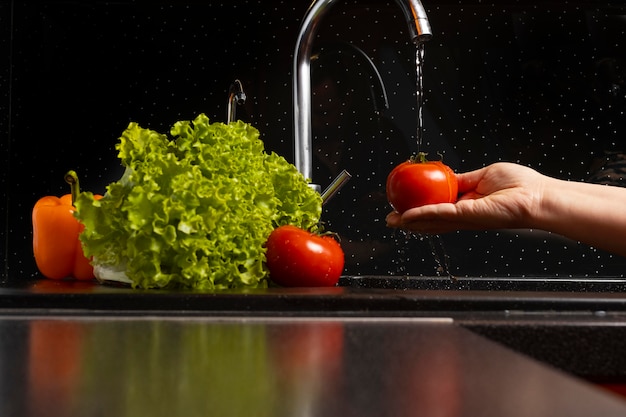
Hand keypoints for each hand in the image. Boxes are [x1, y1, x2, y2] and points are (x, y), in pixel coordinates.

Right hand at [386, 162, 547, 233]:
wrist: (538, 197)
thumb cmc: (522, 186)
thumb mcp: (485, 175)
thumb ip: (464, 179)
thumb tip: (446, 176)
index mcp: (468, 204)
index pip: (439, 207)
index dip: (421, 207)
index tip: (406, 203)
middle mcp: (464, 215)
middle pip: (431, 219)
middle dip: (410, 220)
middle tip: (392, 219)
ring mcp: (465, 217)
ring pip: (431, 221)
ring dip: (410, 221)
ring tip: (393, 221)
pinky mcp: (467, 215)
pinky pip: (439, 214)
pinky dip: (422, 215)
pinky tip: (407, 216)